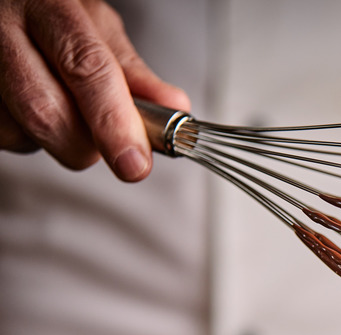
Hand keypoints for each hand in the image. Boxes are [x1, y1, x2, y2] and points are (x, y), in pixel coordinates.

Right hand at [0, 0, 189, 180]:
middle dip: (86, 145)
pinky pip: (3, 136)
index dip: (114, 123)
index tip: (135, 162)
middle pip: (46, 112)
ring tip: (63, 106)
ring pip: (20, 133)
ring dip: (54, 140)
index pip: (86, 69)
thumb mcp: (96, 26)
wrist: (9, 4)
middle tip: (108, 143)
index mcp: (47, 6)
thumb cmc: (52, 12)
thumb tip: (173, 107)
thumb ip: (131, 70)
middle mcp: (2, 31)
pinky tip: (31, 107)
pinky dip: (28, 136)